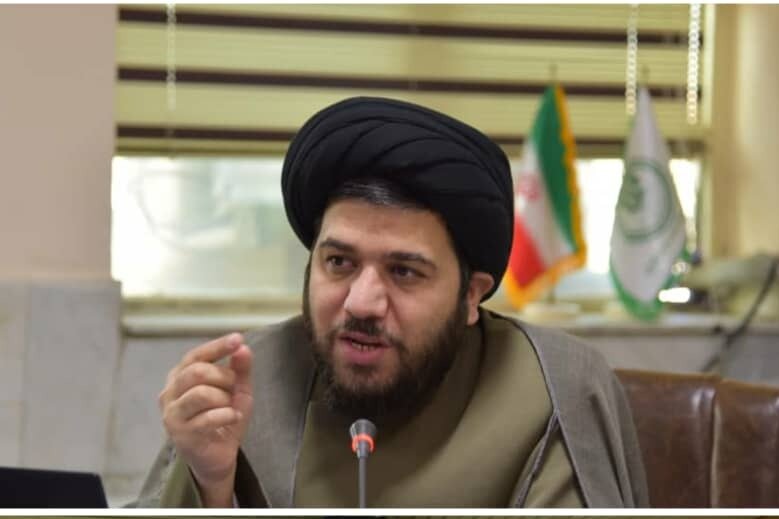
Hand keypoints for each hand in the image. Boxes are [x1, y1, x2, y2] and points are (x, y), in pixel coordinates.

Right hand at [158, 333, 252, 505]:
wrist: (218, 456)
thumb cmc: (224, 417)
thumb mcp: (237, 390)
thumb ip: (240, 369)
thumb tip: (243, 348)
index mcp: (180, 376)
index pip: (196, 355)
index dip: (217, 346)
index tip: (238, 339)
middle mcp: (170, 392)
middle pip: (197, 372)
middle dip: (224, 377)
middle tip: (235, 388)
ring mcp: (172, 414)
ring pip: (201, 393)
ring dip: (224, 398)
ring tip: (231, 407)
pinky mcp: (180, 434)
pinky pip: (207, 417)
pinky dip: (226, 415)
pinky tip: (233, 418)